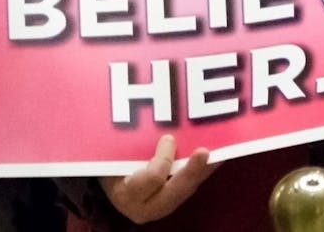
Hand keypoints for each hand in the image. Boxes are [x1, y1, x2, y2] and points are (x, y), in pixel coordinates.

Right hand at [98, 134, 216, 223]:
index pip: (151, 179)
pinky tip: (214, 157)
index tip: (168, 138)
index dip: (163, 159)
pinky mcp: (169, 204)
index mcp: (125, 194)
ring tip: (219, 151)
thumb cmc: (104, 163)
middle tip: (205, 151)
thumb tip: (142, 114)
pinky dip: (201, 172)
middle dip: (192, 170)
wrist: (105, 185)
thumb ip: (124, 143)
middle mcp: (143, 208)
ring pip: (186, 191)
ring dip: (202, 171)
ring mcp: (159, 209)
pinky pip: (188, 188)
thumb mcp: (109, 156)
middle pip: (175, 190)